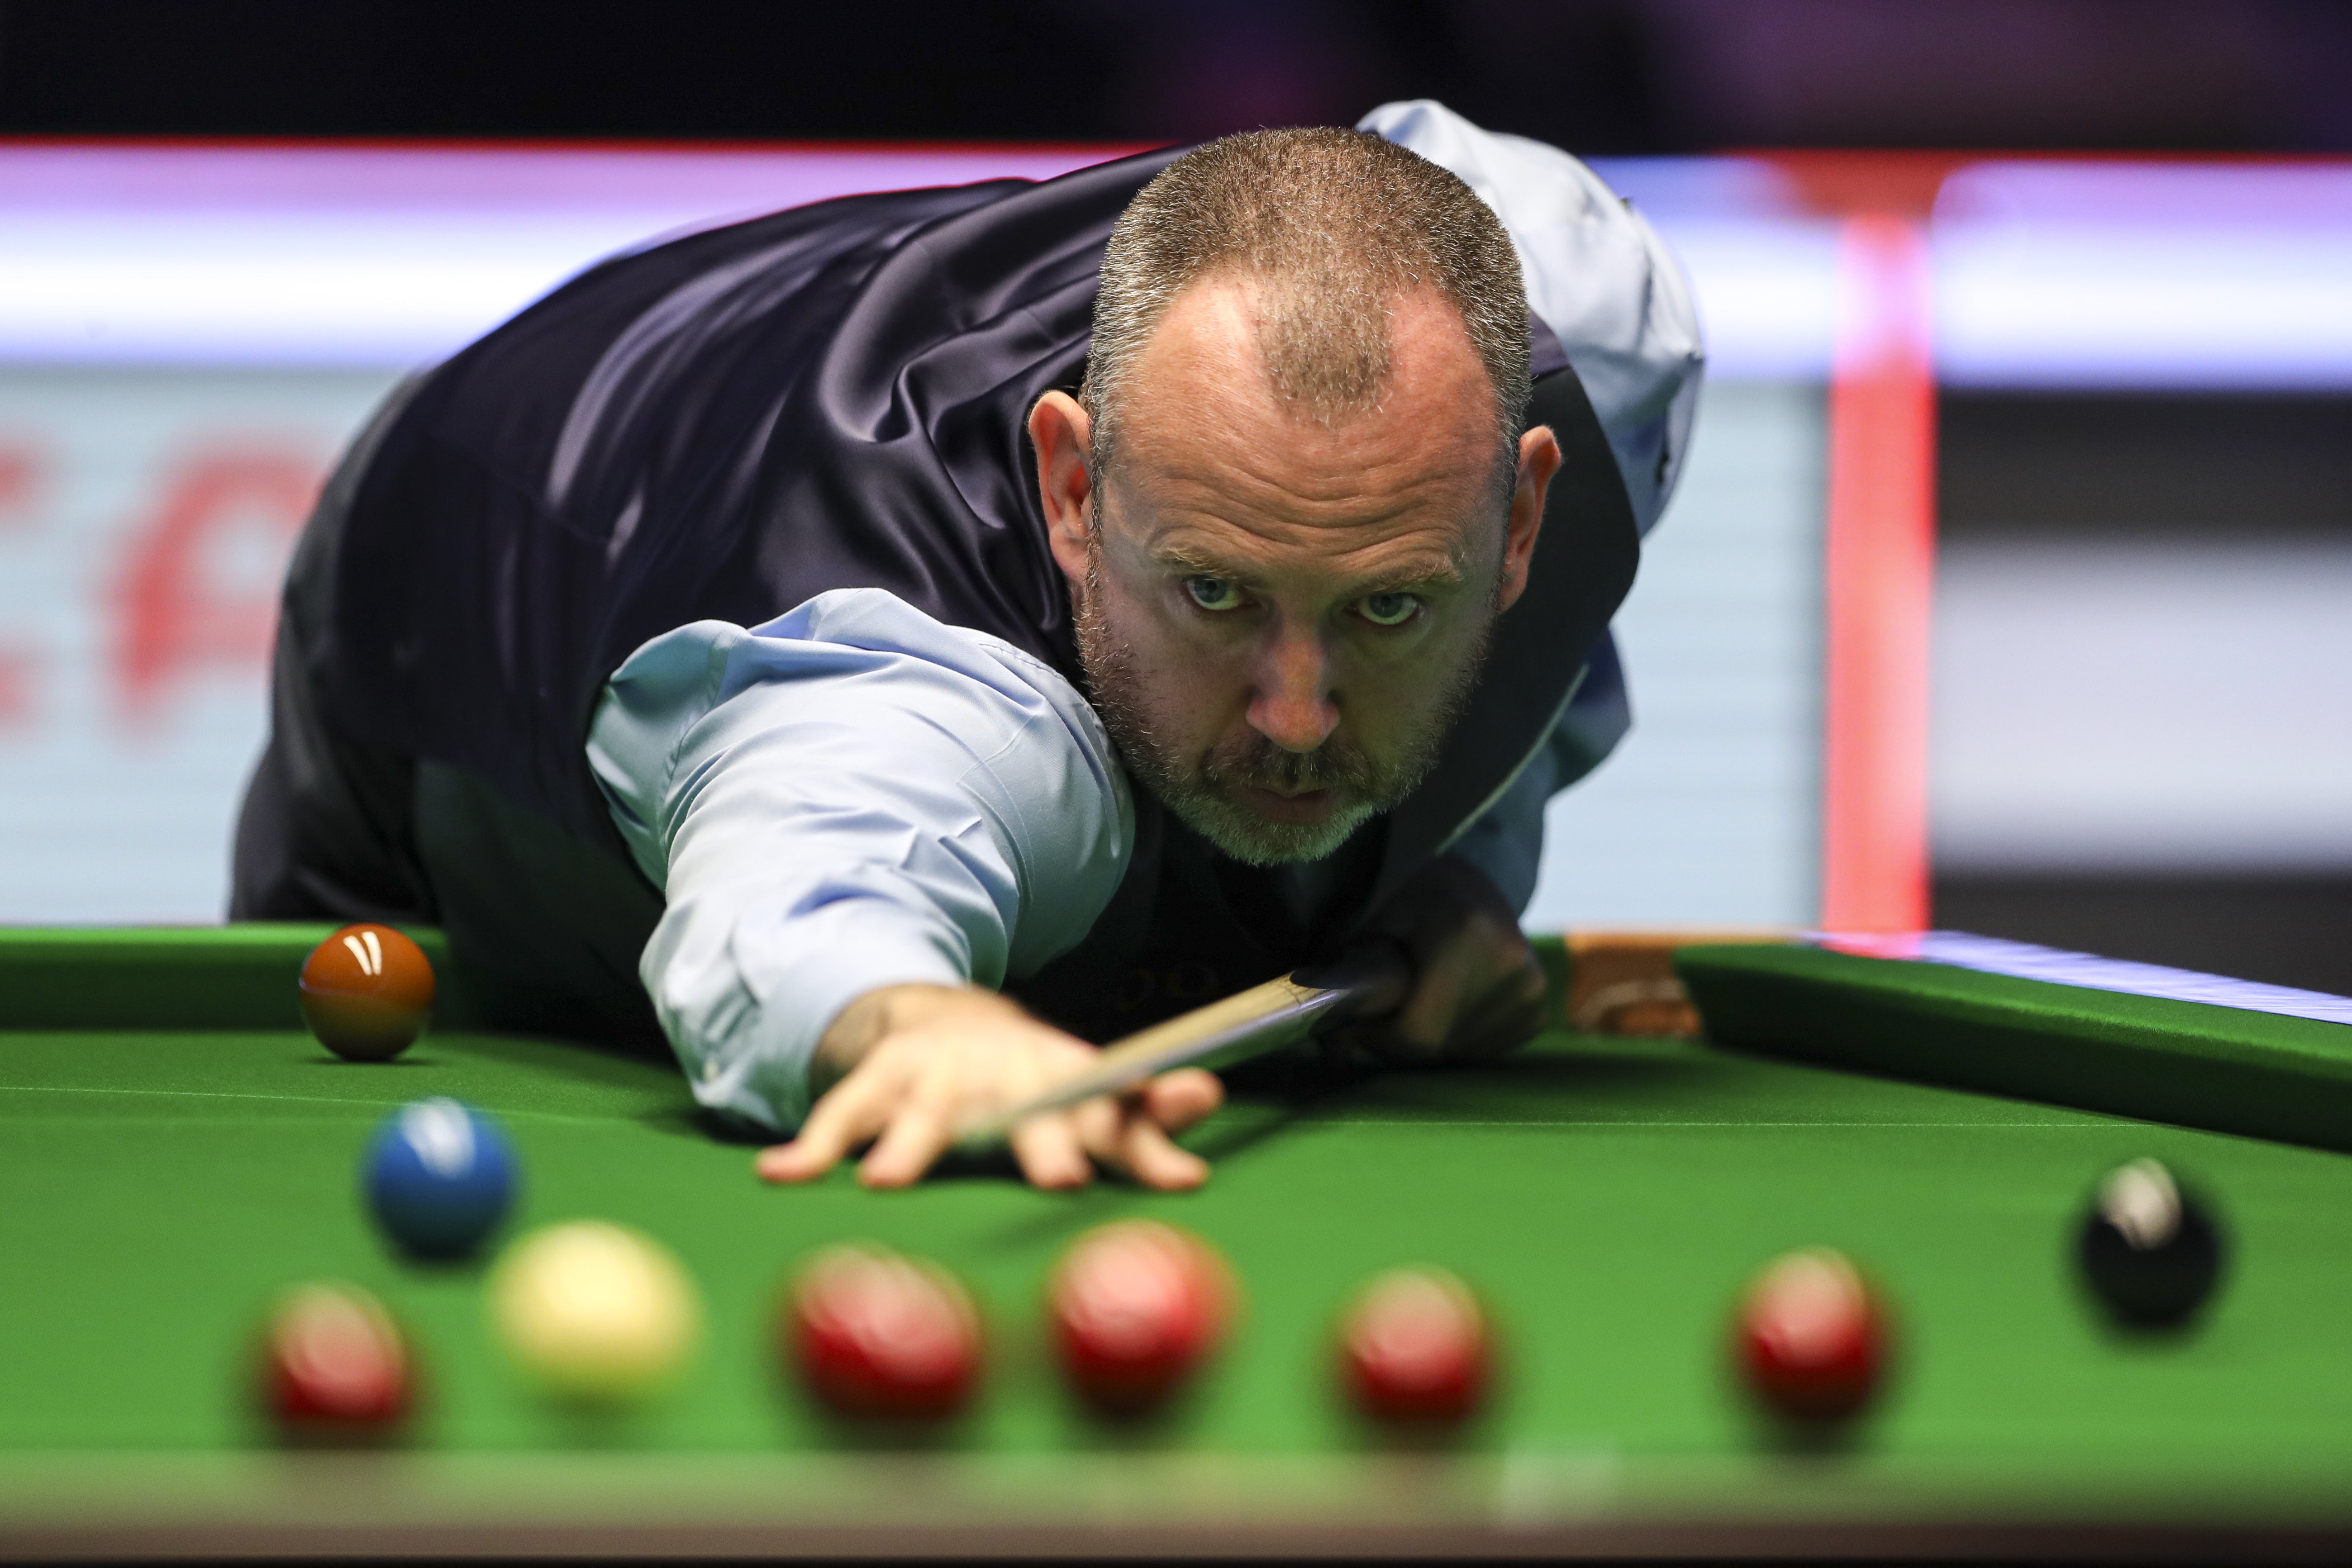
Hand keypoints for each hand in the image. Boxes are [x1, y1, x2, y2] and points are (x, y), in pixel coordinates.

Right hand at [754, 984, 1223, 1190]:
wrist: (953, 1027)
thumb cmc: (1036, 1089)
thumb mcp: (1095, 1105)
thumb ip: (1148, 1125)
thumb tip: (1211, 1097)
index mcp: (1067, 1088)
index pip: (1115, 1111)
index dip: (1142, 1129)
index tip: (1175, 1156)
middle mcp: (1007, 1079)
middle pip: (1031, 1113)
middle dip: (1045, 1146)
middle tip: (1063, 1179)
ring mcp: (939, 1077)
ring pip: (927, 1114)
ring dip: (910, 1147)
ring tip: (889, 1183)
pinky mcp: (880, 1081)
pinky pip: (841, 1117)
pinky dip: (812, 1147)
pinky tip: (782, 1176)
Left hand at [1355, 855, 1548, 1062]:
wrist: (1470, 882)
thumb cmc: (1411, 898)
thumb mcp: (1376, 920)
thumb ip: (1352, 977)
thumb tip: (1332, 1051)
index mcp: (1466, 934)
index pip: (1420, 1033)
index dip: (1382, 1038)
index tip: (1360, 1023)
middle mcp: (1509, 964)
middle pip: (1439, 1046)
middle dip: (1401, 1039)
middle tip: (1384, 1008)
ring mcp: (1531, 988)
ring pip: (1461, 1052)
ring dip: (1431, 1037)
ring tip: (1419, 997)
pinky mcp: (1538, 1006)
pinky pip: (1486, 1049)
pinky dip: (1458, 1037)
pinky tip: (1450, 1001)